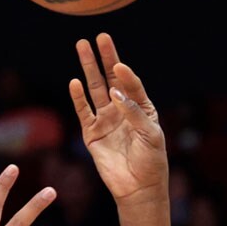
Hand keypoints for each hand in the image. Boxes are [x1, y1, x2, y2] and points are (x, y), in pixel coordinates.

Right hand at [69, 33, 168, 205]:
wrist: (139, 187)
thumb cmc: (151, 161)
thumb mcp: (151, 134)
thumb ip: (134, 111)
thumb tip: (114, 91)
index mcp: (141, 107)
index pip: (131, 83)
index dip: (125, 73)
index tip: (118, 64)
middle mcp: (122, 109)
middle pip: (110, 78)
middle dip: (105, 57)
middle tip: (99, 37)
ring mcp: (105, 119)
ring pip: (95, 89)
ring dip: (89, 68)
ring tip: (82, 46)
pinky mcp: (92, 133)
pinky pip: (83, 111)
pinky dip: (78, 97)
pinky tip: (75, 82)